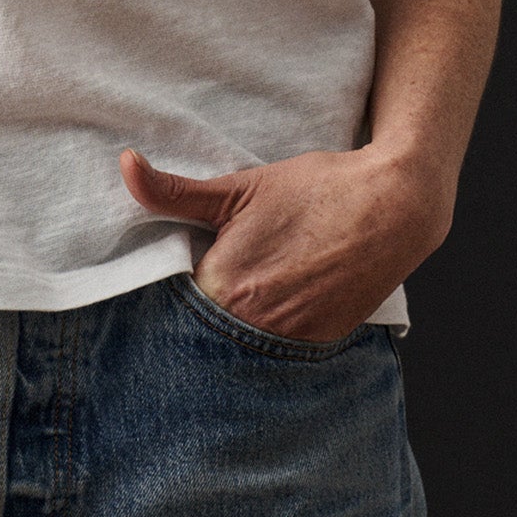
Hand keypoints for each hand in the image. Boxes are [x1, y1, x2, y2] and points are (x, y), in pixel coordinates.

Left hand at [119, 144, 450, 342]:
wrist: (392, 207)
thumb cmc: (313, 191)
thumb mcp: (238, 187)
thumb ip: (173, 190)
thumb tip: (124, 164)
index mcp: (224, 286)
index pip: (170, 309)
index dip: (165, 295)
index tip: (171, 282)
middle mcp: (254, 325)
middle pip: (203, 333)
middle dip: (197, 318)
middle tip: (209, 290)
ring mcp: (291, 341)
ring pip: (240, 347)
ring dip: (232, 332)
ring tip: (247, 295)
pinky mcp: (320, 346)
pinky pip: (279, 352)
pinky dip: (269, 336)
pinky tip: (273, 308)